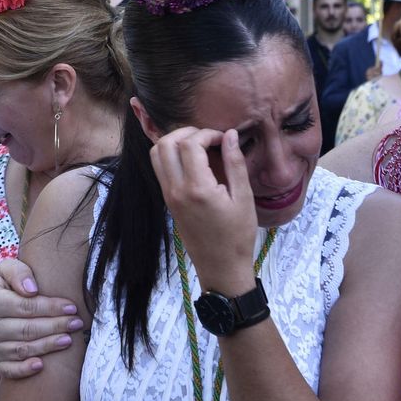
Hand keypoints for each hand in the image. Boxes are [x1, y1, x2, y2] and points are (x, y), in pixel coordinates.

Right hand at [0, 258, 82, 378]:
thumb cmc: (8, 284)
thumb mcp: (7, 269)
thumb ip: (18, 272)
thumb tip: (32, 290)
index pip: (25, 307)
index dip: (50, 307)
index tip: (71, 306)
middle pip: (26, 329)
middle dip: (55, 326)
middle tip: (76, 323)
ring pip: (22, 349)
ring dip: (47, 346)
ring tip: (68, 340)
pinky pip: (9, 370)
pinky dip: (24, 370)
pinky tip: (41, 366)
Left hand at [149, 126, 255, 295]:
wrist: (221, 268)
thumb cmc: (238, 235)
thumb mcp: (244, 198)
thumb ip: (235, 163)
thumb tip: (230, 135)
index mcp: (197, 189)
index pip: (190, 144)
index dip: (207, 134)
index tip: (224, 139)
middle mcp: (176, 190)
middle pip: (165, 144)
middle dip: (187, 132)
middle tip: (209, 138)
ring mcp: (168, 196)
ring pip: (157, 154)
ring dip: (175, 142)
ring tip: (199, 146)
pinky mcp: (167, 201)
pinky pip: (160, 169)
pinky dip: (172, 156)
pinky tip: (194, 161)